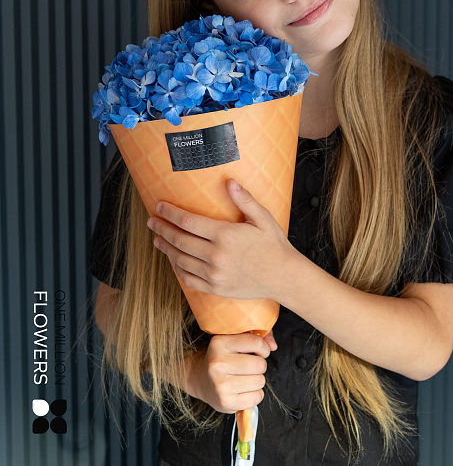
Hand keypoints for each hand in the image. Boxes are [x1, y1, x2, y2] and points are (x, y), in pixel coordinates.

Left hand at [147, 178, 296, 299]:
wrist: (284, 277)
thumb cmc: (274, 245)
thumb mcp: (263, 218)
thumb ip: (244, 199)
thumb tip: (229, 181)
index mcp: (225, 235)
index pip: (188, 221)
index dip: (170, 212)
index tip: (159, 206)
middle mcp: (216, 256)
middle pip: (179, 240)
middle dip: (162, 228)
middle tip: (152, 221)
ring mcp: (214, 274)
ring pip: (180, 260)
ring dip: (166, 249)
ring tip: (157, 240)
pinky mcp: (216, 288)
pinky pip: (189, 279)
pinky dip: (177, 269)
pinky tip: (174, 261)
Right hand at [186, 332, 276, 412]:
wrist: (202, 380)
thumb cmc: (224, 358)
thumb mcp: (234, 340)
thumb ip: (258, 336)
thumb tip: (274, 346)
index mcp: (219, 343)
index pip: (255, 342)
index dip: (263, 348)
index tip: (259, 351)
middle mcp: (217, 363)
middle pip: (260, 364)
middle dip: (260, 365)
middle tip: (249, 366)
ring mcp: (220, 384)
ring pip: (260, 381)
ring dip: (257, 380)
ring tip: (245, 378)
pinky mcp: (225, 402)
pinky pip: (256, 397)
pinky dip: (255, 394)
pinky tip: (243, 390)